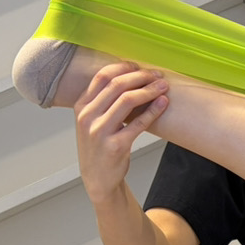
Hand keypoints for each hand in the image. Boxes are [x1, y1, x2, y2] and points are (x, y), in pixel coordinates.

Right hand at [74, 62, 168, 204]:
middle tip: (157, 75)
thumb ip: (103, 101)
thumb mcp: (93, 121)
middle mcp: (88, 116)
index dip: (123, 67)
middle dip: (141, 77)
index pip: (102, 76)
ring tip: (163, 86)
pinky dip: (153, 110)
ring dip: (149, 90)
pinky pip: (138, 123)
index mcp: (81, 106)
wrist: (98, 178)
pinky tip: (163, 103)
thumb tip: (130, 78)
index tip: (139, 66)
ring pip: (128, 100)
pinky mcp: (116, 146)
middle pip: (117, 85)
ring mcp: (100, 131)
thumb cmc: (99, 147)